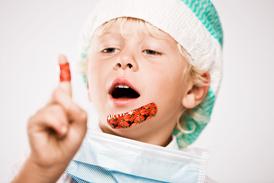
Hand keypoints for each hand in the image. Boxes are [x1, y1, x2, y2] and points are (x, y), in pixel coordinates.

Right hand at [12, 55, 87, 182]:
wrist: (58, 158)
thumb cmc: (70, 142)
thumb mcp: (81, 125)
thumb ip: (76, 109)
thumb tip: (60, 97)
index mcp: (66, 105)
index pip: (64, 85)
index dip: (63, 70)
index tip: (62, 56)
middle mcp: (54, 105)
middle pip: (61, 92)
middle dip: (70, 107)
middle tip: (69, 124)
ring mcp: (43, 111)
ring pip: (57, 105)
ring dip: (65, 120)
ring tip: (63, 132)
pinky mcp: (35, 119)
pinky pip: (50, 115)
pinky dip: (58, 124)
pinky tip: (59, 132)